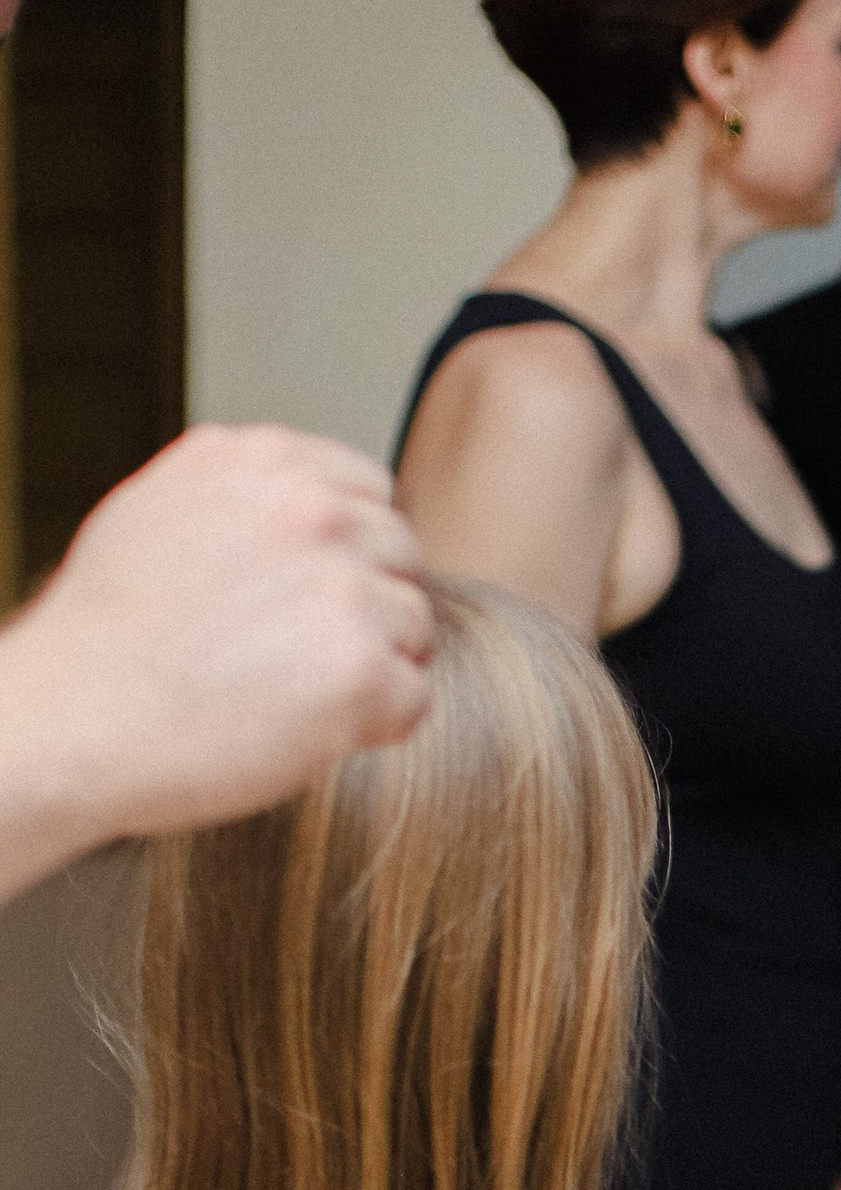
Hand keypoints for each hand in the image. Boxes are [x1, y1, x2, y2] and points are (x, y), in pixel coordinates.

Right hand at [0, 426, 435, 897]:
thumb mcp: (165, 511)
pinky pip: (415, 698)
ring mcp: (342, 586)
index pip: (370, 490)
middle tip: (304, 659)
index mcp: (262, 458)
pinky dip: (377, 726)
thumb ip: (246, 500)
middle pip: (402, 556)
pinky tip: (312, 731)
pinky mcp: (362, 668)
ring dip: (375, 668)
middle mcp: (311, 508)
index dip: (352, 553)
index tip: (314, 598)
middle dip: (369, 608)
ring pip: (415, 628)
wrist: (76, 715)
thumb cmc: (108, 634)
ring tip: (297, 696)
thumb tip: (306, 505)